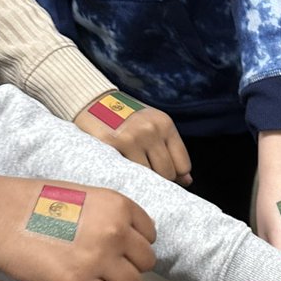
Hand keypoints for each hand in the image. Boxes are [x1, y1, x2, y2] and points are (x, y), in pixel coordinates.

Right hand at [0, 167, 156, 280]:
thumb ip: (111, 216)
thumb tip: (133, 241)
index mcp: (118, 205)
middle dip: (125, 268)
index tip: (114, 250)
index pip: (149, 236)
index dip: (132, 246)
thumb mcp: (82, 195)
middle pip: (145, 263)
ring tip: (88, 280)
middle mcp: (115, 230)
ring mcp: (98, 257)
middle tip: (99, 269)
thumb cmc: (32, 204)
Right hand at [74, 92, 191, 184]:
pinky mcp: (113, 145)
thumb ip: (170, 150)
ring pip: (149, 176)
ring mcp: (132, 137)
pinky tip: (121, 165)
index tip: (163, 172)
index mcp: (164, 124)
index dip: (176, 174)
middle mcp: (151, 129)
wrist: (92, 99)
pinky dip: (127, 174)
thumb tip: (187, 180)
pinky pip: (129, 173)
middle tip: (144, 169)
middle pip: (168, 173)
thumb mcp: (152, 126)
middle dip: (159, 177)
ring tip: (132, 166)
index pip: (183, 165)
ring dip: (142, 178)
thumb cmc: (125, 117)